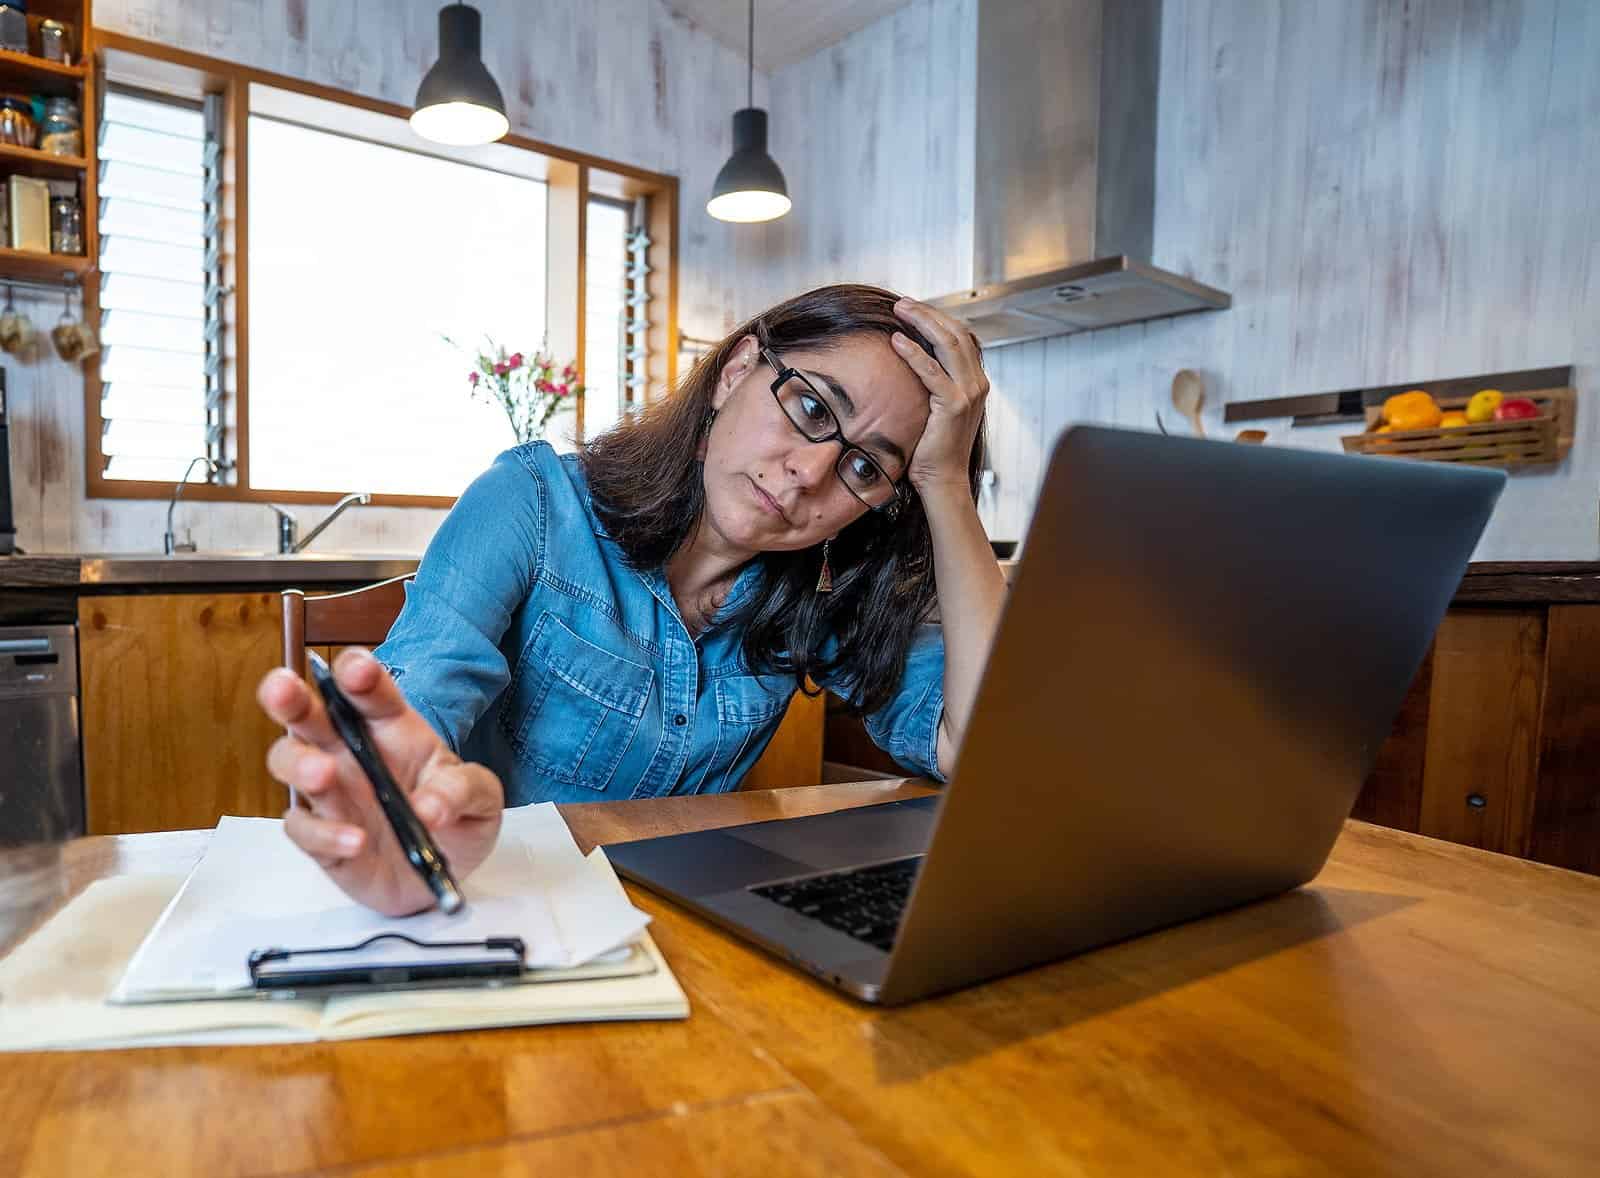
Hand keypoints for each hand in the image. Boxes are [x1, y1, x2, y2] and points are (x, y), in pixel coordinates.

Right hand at [257, 648, 503, 915]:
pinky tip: (355, 841)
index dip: (357, 673)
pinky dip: (323, 833)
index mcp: (391, 727)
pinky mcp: (319, 835)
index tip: (357, 672)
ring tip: (324, 774)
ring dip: (298, 763)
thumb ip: (463, 791)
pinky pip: (303, 827)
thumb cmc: (455, 821)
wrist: (441, 878)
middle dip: (289, 696)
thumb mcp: (482, 800)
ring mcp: (331, 792)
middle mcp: (351, 751)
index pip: (369, 690)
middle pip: (308, 714)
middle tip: (284, 688)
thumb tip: (430, 807)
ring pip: (289, 761)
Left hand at [891, 298, 989, 493]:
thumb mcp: (936, 408)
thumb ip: (933, 383)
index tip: (913, 308)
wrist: (943, 480)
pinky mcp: (954, 405)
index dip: (937, 318)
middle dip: (928, 313)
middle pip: (955, 333)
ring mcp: (968, 393)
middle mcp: (976, 383)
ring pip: (947, 344)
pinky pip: (931, 371)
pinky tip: (896, 341)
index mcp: (975, 381)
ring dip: (921, 322)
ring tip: (899, 310)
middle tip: (902, 303)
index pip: (960, 336)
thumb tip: (911, 362)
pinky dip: (913, 353)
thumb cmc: (933, 448)